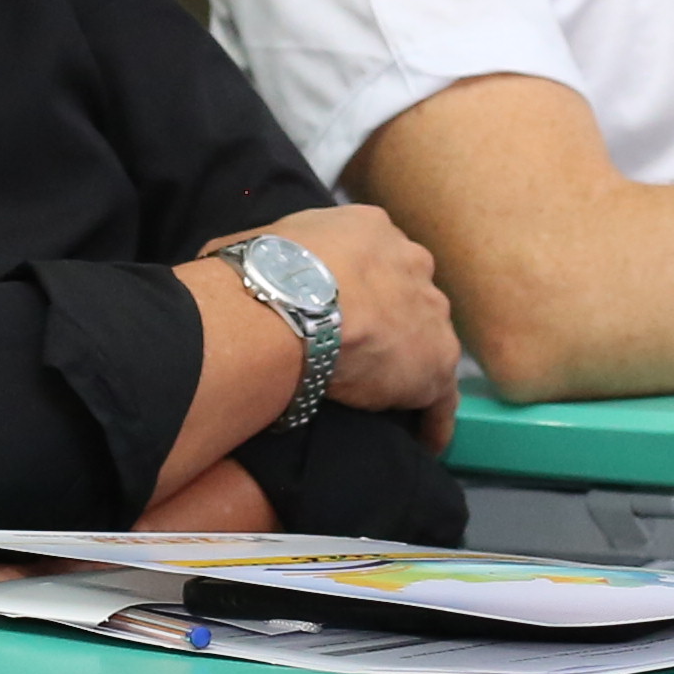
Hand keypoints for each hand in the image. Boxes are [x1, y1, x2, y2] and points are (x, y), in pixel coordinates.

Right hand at [215, 202, 460, 416]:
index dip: (361, 285)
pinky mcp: (437, 360)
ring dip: (410, 365)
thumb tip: (231, 264)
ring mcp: (430, 310)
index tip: (346, 309)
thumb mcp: (255, 246)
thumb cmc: (265, 272)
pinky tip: (424, 444)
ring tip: (390, 400)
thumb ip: (259, 257)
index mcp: (370, 228)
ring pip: (427, 340)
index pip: (374, 258)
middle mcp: (411, 260)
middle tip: (364, 351)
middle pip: (407, 293)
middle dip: (392, 318)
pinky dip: (432, 420)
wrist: (296, 305)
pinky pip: (441, 396)